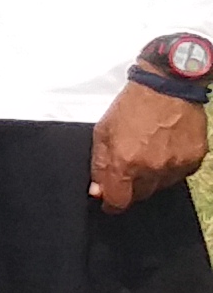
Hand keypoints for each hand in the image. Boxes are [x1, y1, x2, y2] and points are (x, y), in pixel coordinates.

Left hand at [92, 82, 208, 212]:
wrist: (167, 88)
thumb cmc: (132, 107)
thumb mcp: (102, 132)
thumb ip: (99, 165)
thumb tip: (98, 190)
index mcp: (125, 162)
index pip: (119, 201)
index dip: (112, 204)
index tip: (109, 201)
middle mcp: (152, 168)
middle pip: (140, 196)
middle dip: (131, 188)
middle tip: (129, 168)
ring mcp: (176, 165)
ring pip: (160, 186)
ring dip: (152, 178)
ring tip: (149, 153)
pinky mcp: (194, 159)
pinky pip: (180, 175)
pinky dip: (171, 168)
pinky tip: (166, 150)